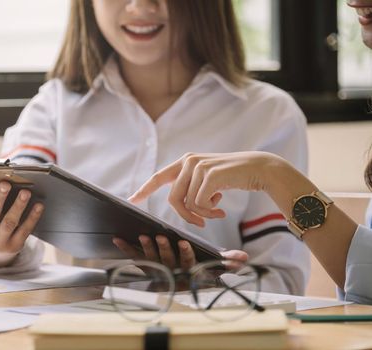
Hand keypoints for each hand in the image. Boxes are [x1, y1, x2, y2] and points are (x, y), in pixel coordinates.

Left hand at [113, 235, 248, 270]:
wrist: (181, 280)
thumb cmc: (200, 267)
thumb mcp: (214, 264)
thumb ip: (228, 260)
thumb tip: (244, 259)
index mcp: (187, 269)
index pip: (187, 262)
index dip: (185, 253)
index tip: (184, 242)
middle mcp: (171, 270)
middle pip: (167, 260)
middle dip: (163, 249)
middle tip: (159, 236)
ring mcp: (157, 268)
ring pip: (151, 258)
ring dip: (146, 248)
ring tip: (143, 235)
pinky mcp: (145, 264)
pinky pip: (134, 257)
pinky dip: (125, 248)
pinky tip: (117, 238)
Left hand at [129, 152, 285, 226]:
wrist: (258, 169)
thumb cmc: (232, 178)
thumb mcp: (208, 180)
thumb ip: (191, 187)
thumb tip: (179, 205)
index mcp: (185, 162)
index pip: (159, 177)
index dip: (145, 189)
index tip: (132, 200)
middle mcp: (188, 161)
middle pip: (173, 199)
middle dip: (186, 216)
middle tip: (202, 223)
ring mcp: (198, 166)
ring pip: (187, 204)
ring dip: (202, 214)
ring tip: (217, 210)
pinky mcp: (209, 175)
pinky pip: (199, 205)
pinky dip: (210, 212)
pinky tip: (222, 208)